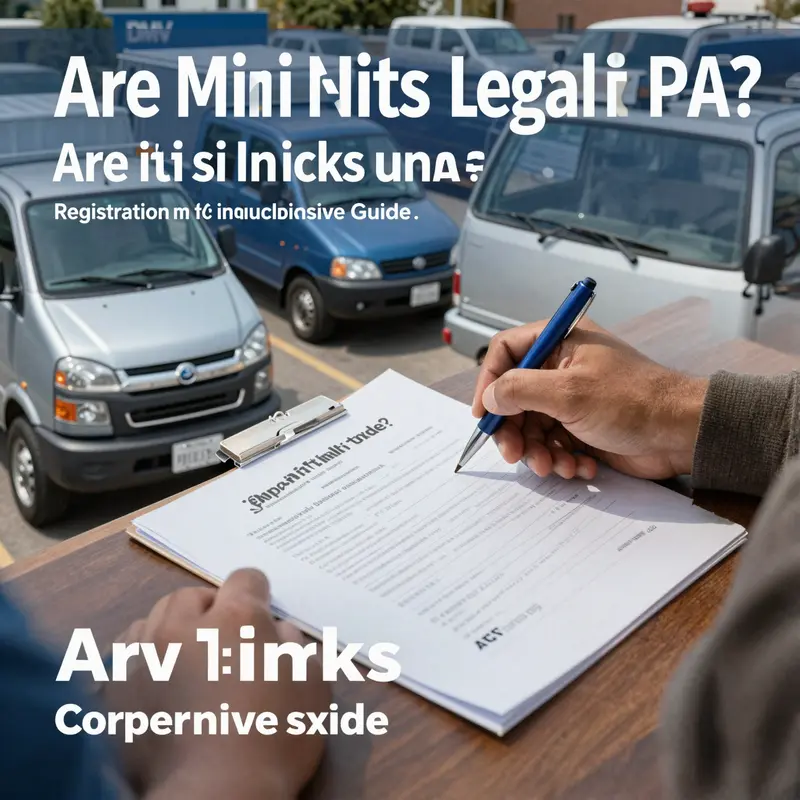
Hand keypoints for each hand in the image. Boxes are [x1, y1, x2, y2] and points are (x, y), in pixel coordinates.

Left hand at [105, 569, 329, 799]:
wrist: (215, 795)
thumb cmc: (274, 739)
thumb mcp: (311, 689)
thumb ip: (299, 648)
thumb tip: (282, 632)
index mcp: (236, 619)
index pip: (245, 579)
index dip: (258, 594)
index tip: (263, 614)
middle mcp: (186, 626)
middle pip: (195, 594)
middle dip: (213, 608)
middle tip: (227, 639)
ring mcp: (147, 655)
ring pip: (157, 617)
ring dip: (176, 627)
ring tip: (190, 654)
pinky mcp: (119, 687)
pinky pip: (128, 650)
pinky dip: (146, 652)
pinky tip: (160, 674)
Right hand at [472, 318, 708, 480]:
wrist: (681, 434)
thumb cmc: (633, 401)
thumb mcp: (568, 392)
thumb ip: (520, 390)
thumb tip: (490, 398)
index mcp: (560, 341)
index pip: (506, 352)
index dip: (490, 382)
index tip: (484, 413)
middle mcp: (562, 367)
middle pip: (515, 397)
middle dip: (514, 430)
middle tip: (514, 454)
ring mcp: (572, 399)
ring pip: (532, 427)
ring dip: (539, 452)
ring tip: (555, 467)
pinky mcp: (582, 428)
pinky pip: (554, 445)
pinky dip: (561, 460)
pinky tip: (581, 468)